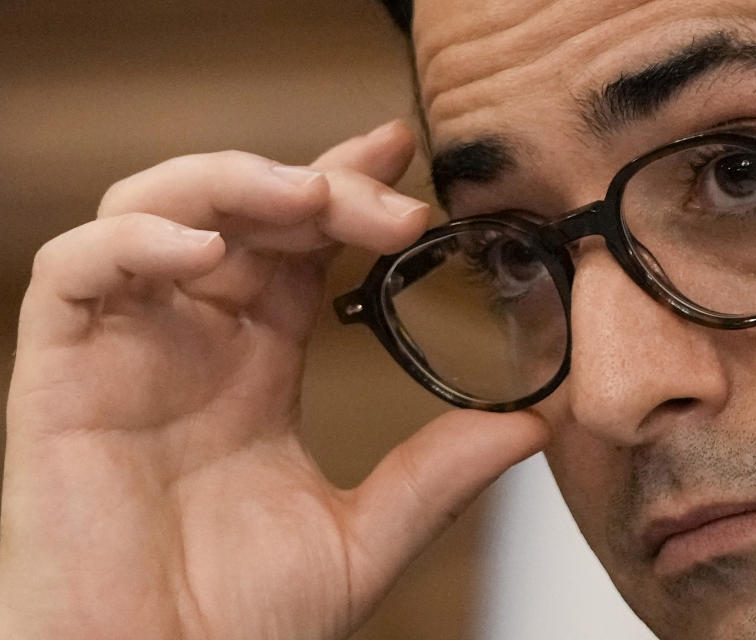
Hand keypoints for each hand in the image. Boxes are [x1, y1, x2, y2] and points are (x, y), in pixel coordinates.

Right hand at [0, 121, 548, 639]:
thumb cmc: (235, 620)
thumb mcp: (361, 536)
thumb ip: (438, 474)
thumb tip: (531, 426)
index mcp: (257, 364)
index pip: (297, 241)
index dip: (342, 185)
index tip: (400, 154)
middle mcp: (193, 340)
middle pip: (242, 209)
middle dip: (314, 182)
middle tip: (390, 197)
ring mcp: (126, 349)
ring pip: (156, 209)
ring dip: (232, 183)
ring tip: (307, 196)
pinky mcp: (60, 376)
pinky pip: (75, 271)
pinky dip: (133, 242)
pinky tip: (202, 250)